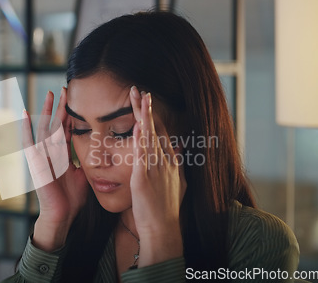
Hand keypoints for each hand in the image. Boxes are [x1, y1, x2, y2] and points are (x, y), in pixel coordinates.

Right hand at [21, 88, 88, 250]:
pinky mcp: (35, 162)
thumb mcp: (83, 174)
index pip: (67, 129)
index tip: (75, 99)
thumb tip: (97, 152)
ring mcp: (43, 156)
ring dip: (47, 111)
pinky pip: (29, 142)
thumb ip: (85, 161)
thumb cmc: (72, 199)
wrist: (62, 215)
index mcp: (63, 154)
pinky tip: (25, 113)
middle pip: (56, 124)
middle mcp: (52, 152)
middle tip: (65, 89)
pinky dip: (26, 128)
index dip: (70, 114)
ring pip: (45, 128)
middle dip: (61, 107)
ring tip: (50, 94)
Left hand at [128, 86, 186, 265]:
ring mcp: (156, 168)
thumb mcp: (179, 183)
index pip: (162, 132)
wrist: (164, 229)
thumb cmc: (167, 209)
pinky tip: (138, 123)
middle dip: (147, 108)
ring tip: (137, 96)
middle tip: (138, 89)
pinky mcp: (145, 178)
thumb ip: (178, 163)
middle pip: (156, 128)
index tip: (147, 100)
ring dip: (143, 114)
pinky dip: (141, 137)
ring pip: (149, 135)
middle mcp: (166, 161)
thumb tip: (180, 147)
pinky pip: (143, 153)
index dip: (155, 115)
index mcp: (171, 161)